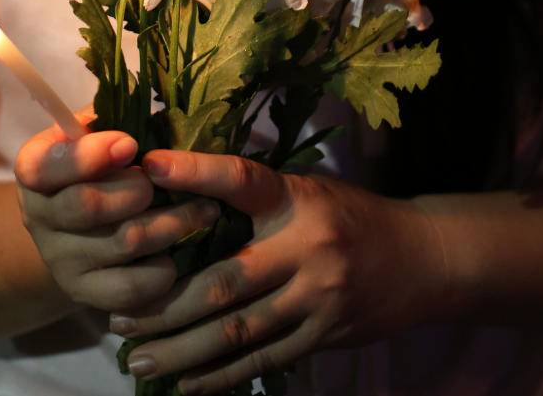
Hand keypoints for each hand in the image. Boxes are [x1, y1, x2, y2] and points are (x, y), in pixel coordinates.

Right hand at [14, 120, 221, 311]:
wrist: (80, 226)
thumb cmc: (100, 163)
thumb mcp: (96, 131)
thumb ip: (110, 117)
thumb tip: (139, 101)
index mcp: (34, 169)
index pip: (45, 165)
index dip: (89, 155)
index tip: (131, 144)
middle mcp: (37, 217)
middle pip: (86, 205)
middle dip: (138, 189)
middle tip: (165, 181)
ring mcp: (59, 260)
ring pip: (120, 243)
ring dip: (171, 223)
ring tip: (204, 209)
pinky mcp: (84, 294)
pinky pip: (128, 289)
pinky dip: (161, 271)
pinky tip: (177, 253)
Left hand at [115, 150, 441, 394]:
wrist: (422, 259)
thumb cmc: (350, 216)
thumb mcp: (307, 191)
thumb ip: (257, 198)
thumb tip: (183, 193)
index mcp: (296, 199)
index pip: (241, 180)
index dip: (195, 173)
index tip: (149, 168)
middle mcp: (306, 246)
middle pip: (225, 281)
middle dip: (166, 303)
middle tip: (120, 315)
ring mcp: (317, 297)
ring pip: (238, 332)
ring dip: (182, 350)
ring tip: (139, 358)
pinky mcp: (324, 335)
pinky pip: (263, 360)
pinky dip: (221, 376)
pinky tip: (185, 383)